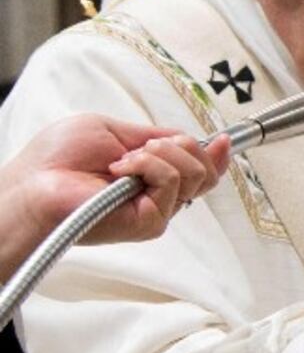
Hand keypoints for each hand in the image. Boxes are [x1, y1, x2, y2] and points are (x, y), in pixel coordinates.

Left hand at [2, 115, 230, 279]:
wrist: (32, 185)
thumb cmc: (56, 160)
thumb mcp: (114, 130)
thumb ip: (157, 136)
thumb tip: (194, 137)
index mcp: (152, 177)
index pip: (199, 170)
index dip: (215, 155)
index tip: (222, 140)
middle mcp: (158, 196)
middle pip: (204, 170)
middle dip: (181, 145)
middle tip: (142, 148)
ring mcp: (157, 211)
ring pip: (193, 173)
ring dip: (158, 154)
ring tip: (122, 162)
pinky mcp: (150, 222)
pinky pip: (171, 182)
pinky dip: (147, 166)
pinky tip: (119, 172)